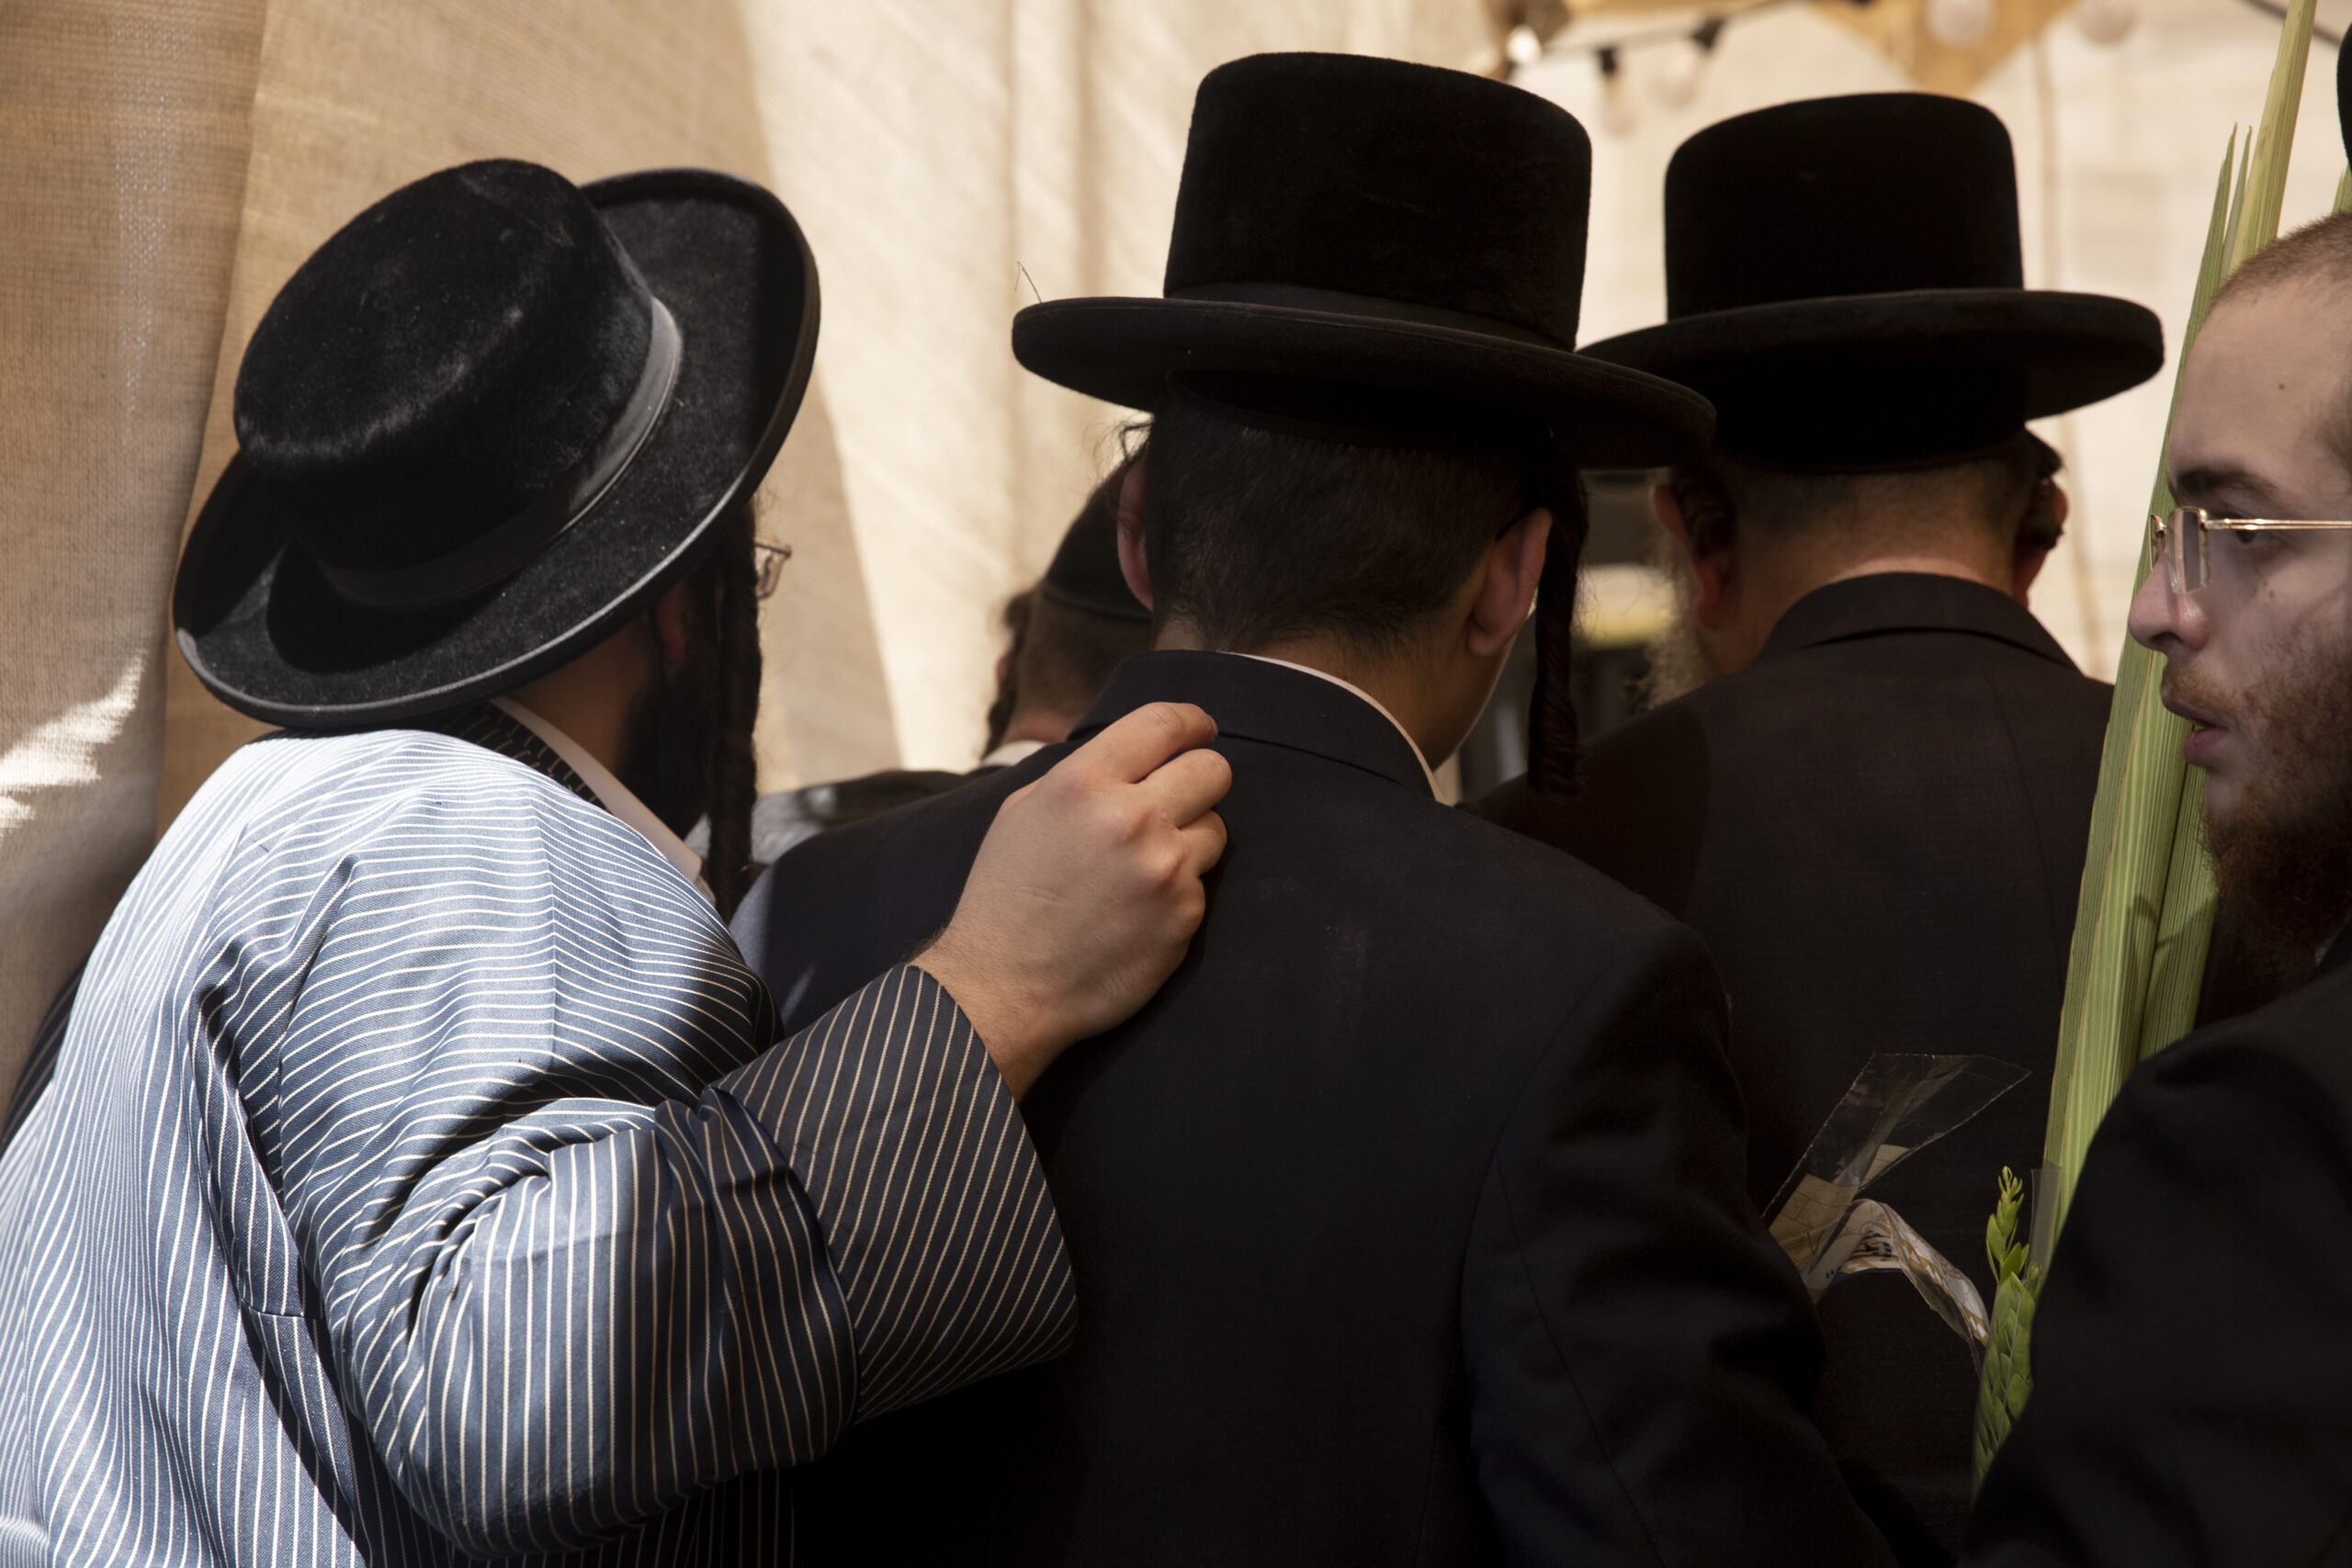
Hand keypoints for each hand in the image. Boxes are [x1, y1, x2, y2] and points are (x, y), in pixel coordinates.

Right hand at [915, 702, 1229, 1095]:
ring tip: (1143, 869)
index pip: (1165, 723)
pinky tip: (1137, 912)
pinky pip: (1202, 883)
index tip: (1201, 730)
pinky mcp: (1184, 915)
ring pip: (1215, 828)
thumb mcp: (1025, 811)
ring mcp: (1164, 868)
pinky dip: (1178, 892)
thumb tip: (1137, 753)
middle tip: (1183, 799)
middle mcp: (1131, 817)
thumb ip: (1085, 774)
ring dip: (1189, 840)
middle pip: (1213, 770)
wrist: (1003, 987)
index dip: (1193, 722)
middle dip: (1201, 780)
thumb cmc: (1007, 896)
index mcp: (1083, 782)